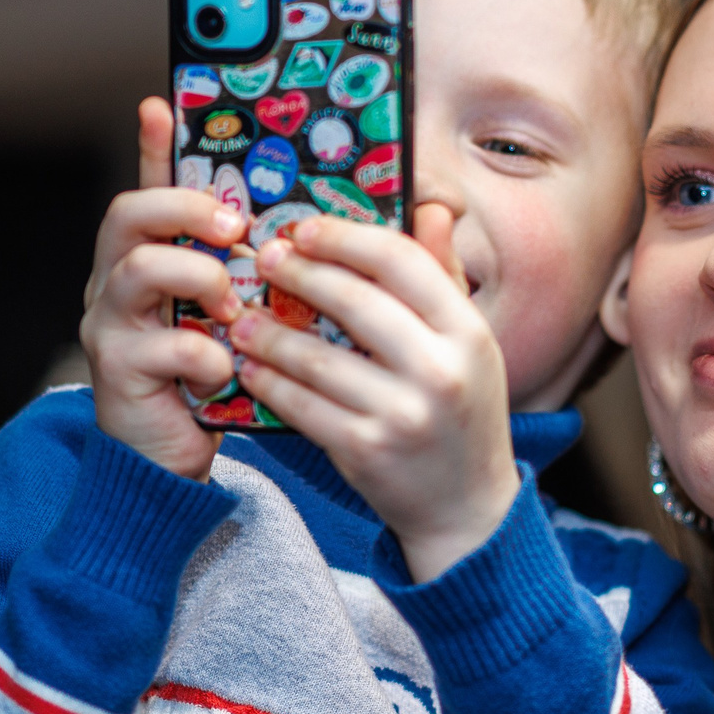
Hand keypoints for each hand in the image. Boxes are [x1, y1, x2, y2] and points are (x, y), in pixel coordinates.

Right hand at [77, 97, 247, 480]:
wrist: (174, 462)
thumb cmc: (211, 381)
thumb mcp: (235, 317)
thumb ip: (252, 276)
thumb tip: (305, 233)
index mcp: (146, 261)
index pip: (146, 190)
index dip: (152, 148)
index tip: (160, 106)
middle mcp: (116, 285)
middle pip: (127, 214)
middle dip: (185, 208)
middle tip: (236, 228)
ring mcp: (111, 326)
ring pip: (140, 269)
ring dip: (201, 279)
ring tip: (235, 311)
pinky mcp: (119, 373)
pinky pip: (167, 345)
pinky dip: (208, 356)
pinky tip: (225, 374)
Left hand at [229, 203, 517, 580]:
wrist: (467, 506)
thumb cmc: (462, 410)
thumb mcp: (470, 342)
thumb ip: (443, 275)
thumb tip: (426, 207)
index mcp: (468, 330)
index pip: (401, 261)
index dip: (346, 237)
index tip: (305, 228)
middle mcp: (440, 369)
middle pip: (354, 300)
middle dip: (299, 274)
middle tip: (264, 260)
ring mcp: (403, 413)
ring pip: (317, 357)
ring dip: (270, 332)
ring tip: (243, 318)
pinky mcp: (367, 450)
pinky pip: (302, 406)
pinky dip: (270, 383)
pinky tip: (250, 367)